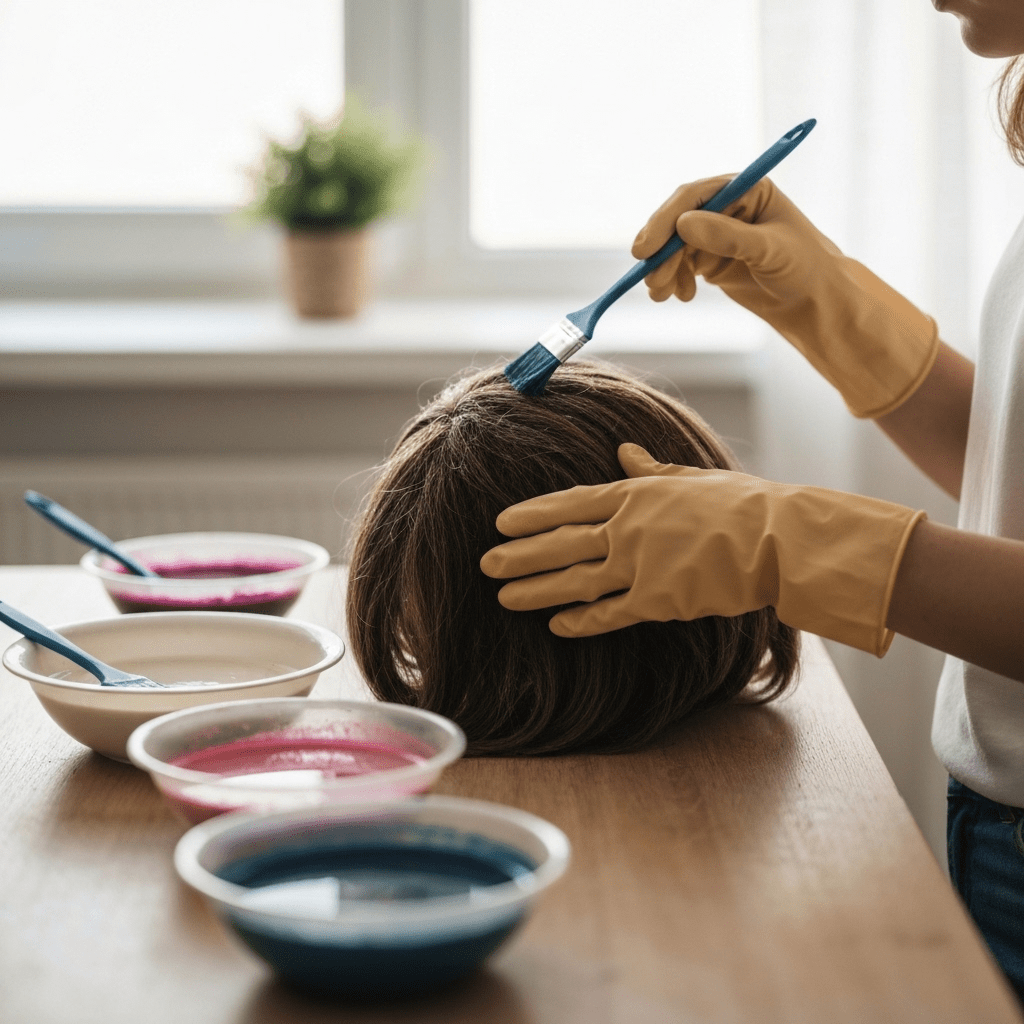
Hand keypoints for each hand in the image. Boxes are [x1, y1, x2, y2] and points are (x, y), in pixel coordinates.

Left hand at [480, 443, 925, 656]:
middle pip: (561, 544)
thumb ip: (649, 470)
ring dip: (536, 590)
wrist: (772, 538)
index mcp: (633, 494)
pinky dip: (582, 620)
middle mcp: (627, 529)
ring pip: (575, 581)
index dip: (532, 514)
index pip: (569, 503)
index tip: (500, 522)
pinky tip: (556, 625)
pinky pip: (610, 613)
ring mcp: (639, 565)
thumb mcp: (689, 476)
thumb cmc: (736, 502)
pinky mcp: (657, 600)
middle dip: (519, 555)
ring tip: (504, 598)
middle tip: (485, 564)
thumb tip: (624, 450)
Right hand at [632, 176, 938, 418]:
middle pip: (677, 220)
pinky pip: (679, 265)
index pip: (695, 195)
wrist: (814, 303)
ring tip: (663, 295)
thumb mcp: (770, 250)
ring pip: (673, 245)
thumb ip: (728, 236)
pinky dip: (672, 280)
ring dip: (662, 269)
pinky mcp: (710, 259)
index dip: (667, 219)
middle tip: (649, 278)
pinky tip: (681, 296)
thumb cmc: (805, 269)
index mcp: (745, 189)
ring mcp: (716, 233)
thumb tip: (683, 224)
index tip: (647, 248)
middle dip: (660, 250)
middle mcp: (726, 206)